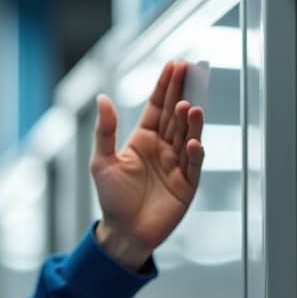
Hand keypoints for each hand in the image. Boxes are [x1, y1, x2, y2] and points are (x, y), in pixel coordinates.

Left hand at [91, 61, 204, 270]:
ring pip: (187, 135)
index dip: (166, 85)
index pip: (157, 106)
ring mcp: (177, 164)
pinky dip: (194, 151)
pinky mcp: (187, 184)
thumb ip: (105, 131)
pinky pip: (193, 164)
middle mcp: (163, 148)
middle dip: (183, 92)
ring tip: (191, 106)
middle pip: (176, 115)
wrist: (124, 232)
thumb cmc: (112, 198)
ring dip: (190, 120)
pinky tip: (192, 141)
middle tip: (192, 70)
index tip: (175, 65)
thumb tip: (102, 98)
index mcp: (143, 139)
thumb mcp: (102, 161)